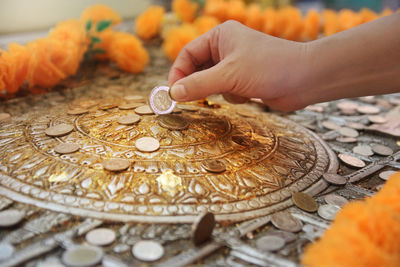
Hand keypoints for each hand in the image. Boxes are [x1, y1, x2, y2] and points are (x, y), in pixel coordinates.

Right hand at [168, 20, 311, 110]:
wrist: (305, 79)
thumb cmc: (268, 67)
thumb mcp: (228, 76)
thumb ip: (198, 85)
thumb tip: (173, 93)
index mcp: (220, 36)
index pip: (188, 54)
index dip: (178, 72)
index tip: (173, 92)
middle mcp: (226, 48)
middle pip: (198, 69)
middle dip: (199, 84)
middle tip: (192, 99)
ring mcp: (236, 65)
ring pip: (211, 82)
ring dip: (220, 91)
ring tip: (236, 90)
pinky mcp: (245, 80)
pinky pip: (226, 91)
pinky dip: (233, 96)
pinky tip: (249, 94)